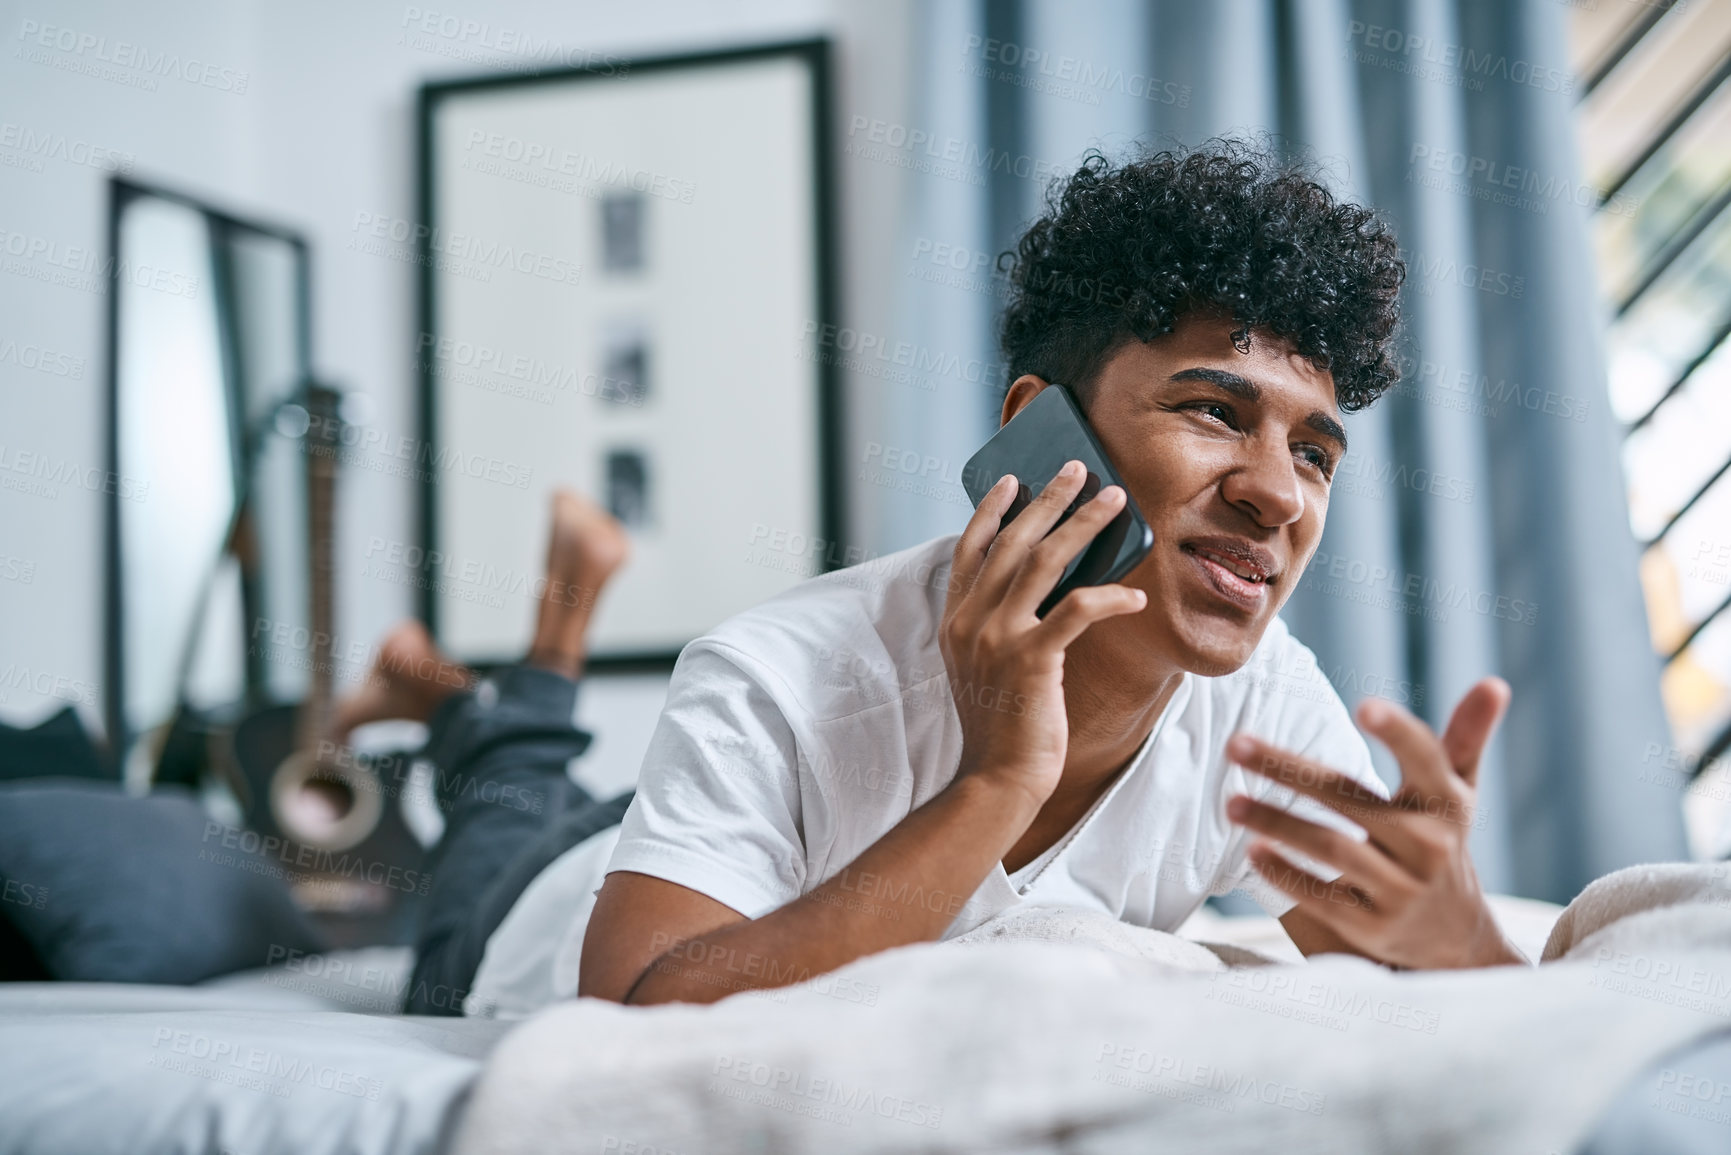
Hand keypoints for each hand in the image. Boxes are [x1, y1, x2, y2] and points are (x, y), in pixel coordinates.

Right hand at [940, 461, 1146, 810]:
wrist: (997, 780)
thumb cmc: (1003, 727)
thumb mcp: (984, 667)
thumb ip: (999, 625)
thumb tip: (1043, 589)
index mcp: (954, 620)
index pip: (970, 549)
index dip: (992, 510)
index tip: (1015, 481)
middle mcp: (970, 621)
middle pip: (1011, 541)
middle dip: (1049, 500)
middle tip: (1079, 469)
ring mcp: (997, 638)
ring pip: (1043, 561)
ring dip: (1083, 524)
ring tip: (1114, 500)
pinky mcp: (1031, 659)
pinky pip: (1076, 610)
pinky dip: (1109, 598)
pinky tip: (1136, 597)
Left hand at [1224, 678, 1525, 968]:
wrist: (1458, 939)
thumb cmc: (1443, 843)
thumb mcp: (1458, 794)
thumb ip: (1467, 737)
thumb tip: (1494, 682)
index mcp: (1446, 804)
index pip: (1424, 760)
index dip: (1397, 733)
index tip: (1364, 707)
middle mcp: (1428, 846)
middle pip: (1350, 799)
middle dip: (1288, 771)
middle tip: (1235, 745)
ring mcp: (1401, 890)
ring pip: (1331, 849)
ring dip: (1276, 823)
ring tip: (1230, 802)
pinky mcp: (1373, 927)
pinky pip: (1322, 897)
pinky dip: (1287, 874)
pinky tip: (1253, 850)